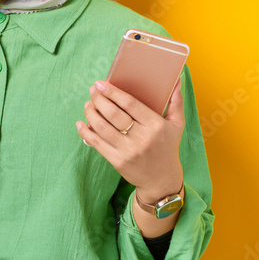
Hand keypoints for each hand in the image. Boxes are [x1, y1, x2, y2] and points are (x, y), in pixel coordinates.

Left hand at [75, 79, 184, 199]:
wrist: (161, 179)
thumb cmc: (168, 147)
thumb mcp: (177, 125)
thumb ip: (176, 102)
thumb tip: (176, 80)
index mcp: (155, 125)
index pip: (130, 104)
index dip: (112, 92)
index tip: (101, 83)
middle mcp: (141, 138)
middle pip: (113, 114)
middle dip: (98, 99)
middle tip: (92, 91)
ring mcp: (128, 151)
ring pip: (102, 127)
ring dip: (90, 113)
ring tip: (88, 105)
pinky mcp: (117, 161)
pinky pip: (97, 143)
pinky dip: (85, 132)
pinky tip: (81, 123)